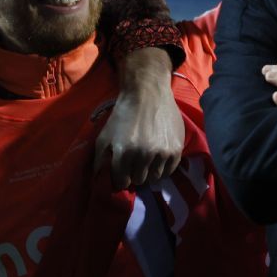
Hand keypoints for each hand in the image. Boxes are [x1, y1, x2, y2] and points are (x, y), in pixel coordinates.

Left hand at [94, 48, 183, 189]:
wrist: (147, 93)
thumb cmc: (123, 115)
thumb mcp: (104, 136)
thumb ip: (99, 160)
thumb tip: (100, 180)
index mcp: (124, 152)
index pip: (122, 182)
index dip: (120, 178)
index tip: (122, 172)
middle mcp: (144, 154)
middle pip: (139, 180)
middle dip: (134, 174)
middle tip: (134, 163)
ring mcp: (162, 152)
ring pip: (155, 177)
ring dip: (149, 171)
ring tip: (146, 160)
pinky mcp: (176, 149)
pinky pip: (169, 171)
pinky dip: (163, 168)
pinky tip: (158, 158)